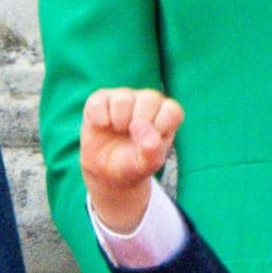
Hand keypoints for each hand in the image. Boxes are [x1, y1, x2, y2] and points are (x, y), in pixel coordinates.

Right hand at [80, 88, 183, 232]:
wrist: (107, 175)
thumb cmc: (132, 168)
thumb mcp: (146, 166)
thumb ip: (152, 150)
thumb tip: (144, 131)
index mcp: (164, 119)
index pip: (172, 110)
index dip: (161, 126)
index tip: (150, 142)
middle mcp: (146, 106)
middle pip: (150, 99)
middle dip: (140, 122)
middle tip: (132, 138)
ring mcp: (124, 101)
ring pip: (124, 97)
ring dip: (119, 119)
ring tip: (117, 133)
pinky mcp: (101, 102)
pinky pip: (100, 99)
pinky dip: (99, 115)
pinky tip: (101, 126)